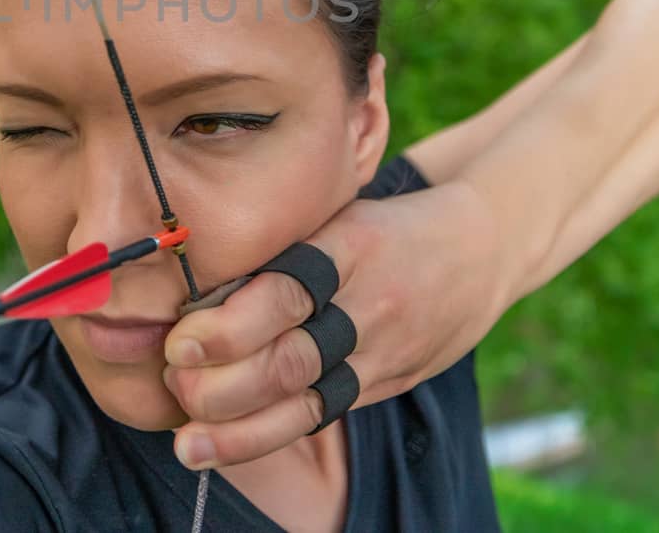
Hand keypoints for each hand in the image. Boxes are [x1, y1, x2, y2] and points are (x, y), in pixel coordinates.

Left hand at [161, 179, 512, 469]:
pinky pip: (326, 413)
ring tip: (188, 444)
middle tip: (176, 385)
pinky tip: (226, 444)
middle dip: (223, 385)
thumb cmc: (384, 224)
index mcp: (351, 247)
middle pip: (291, 360)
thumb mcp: (338, 213)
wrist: (481, 247)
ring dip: (240, 430)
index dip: (228, 326)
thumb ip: (281, 248)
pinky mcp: (389, 381)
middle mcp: (369, 304)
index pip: (285, 294)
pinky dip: (271, 431)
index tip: (179, 341)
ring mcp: (383, 350)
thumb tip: (197, 290)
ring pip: (308, 402)